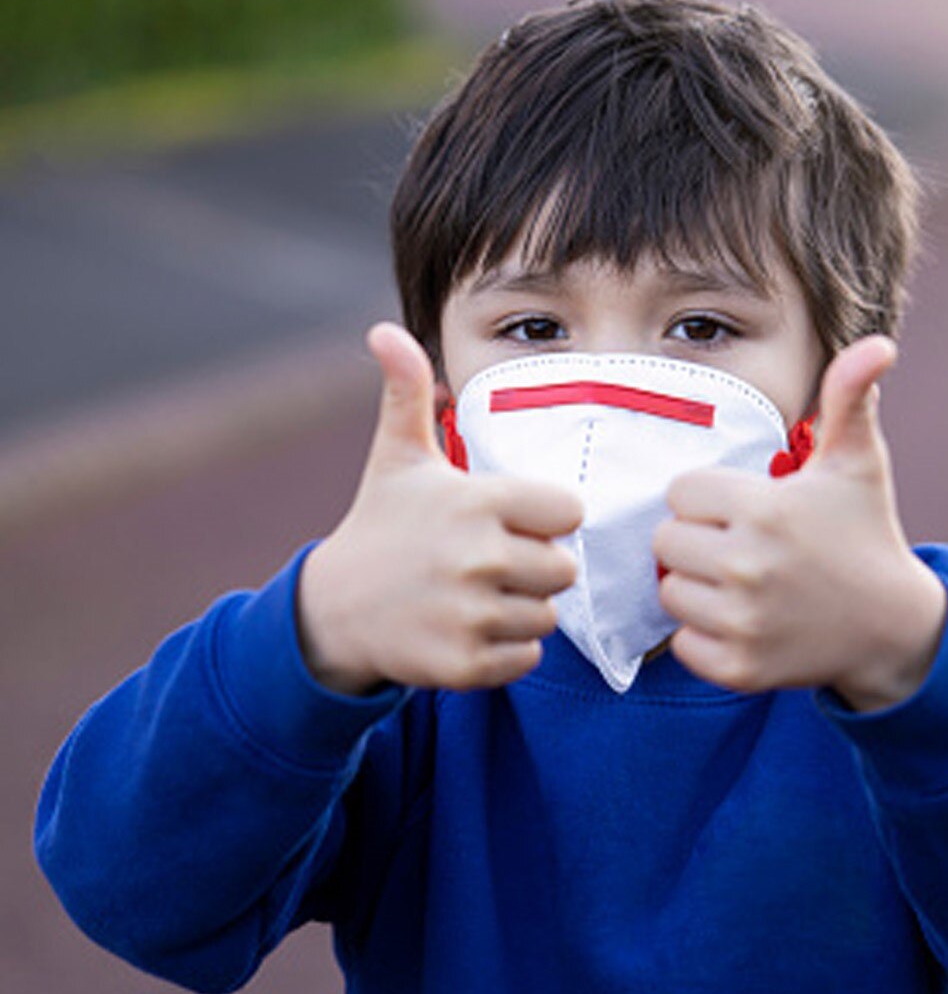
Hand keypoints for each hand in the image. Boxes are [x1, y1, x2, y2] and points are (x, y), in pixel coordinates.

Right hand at [298, 323, 582, 694]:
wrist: (332, 609)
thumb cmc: (380, 525)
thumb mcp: (396, 456)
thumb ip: (406, 392)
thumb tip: (383, 330)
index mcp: (477, 502)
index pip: (569, 511)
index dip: (547, 517)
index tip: (514, 520)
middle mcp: (478, 558)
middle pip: (564, 569)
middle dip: (536, 567)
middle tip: (494, 563)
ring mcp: (470, 614)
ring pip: (547, 616)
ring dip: (522, 609)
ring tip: (480, 595)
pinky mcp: (462, 663)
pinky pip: (527, 659)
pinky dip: (508, 650)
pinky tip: (472, 628)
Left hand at [653, 336, 945, 709]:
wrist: (893, 626)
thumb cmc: (864, 533)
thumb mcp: (856, 463)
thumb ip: (849, 398)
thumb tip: (877, 343)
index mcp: (765, 510)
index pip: (681, 493)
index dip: (709, 499)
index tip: (747, 509)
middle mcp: (748, 566)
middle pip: (666, 542)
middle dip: (697, 541)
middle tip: (742, 548)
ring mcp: (743, 622)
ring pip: (670, 592)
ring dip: (697, 589)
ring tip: (744, 584)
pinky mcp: (739, 668)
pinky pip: (682, 643)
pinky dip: (704, 636)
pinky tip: (744, 621)